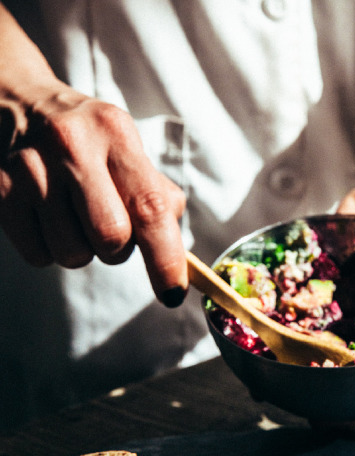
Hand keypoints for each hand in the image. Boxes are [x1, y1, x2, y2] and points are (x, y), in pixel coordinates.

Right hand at [0, 89, 187, 306]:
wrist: (13, 102)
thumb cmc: (85, 139)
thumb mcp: (125, 149)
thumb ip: (157, 195)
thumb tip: (177, 253)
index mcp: (116, 134)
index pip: (150, 207)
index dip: (166, 258)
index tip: (174, 292)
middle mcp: (72, 145)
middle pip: (112, 239)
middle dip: (118, 249)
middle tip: (108, 227)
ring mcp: (30, 169)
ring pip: (73, 254)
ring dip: (84, 250)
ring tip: (73, 215)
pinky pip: (39, 256)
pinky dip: (51, 249)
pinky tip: (47, 217)